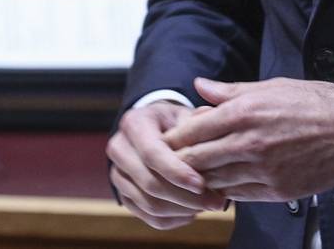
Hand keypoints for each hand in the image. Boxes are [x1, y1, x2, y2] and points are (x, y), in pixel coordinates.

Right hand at [107, 101, 224, 228]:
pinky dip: (173, 219)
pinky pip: (148, 217)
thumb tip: (211, 132)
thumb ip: (199, 122)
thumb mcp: (186, 115)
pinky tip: (193, 212)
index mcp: (134, 124)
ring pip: (149, 204)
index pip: (152, 154)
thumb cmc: (175, 122)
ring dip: (182, 210)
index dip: (176, 172)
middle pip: (150, 183)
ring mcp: (117, 174)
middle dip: (185, 197)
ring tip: (208, 206)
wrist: (156, 129)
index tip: (202, 185)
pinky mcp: (122, 194)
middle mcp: (119, 148)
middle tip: (216, 202)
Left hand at [166, 78, 333, 202]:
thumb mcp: (268, 87)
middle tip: (167, 164)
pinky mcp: (276, 190)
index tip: (165, 141)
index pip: (193, 130)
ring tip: (189, 178)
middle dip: (179, 163)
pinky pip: (238, 195)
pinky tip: (219, 187)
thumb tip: (199, 85)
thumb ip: (229, 91)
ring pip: (214, 181)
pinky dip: (225, 191)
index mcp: (243, 113)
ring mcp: (262, 170)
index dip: (174, 138)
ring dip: (199, 181)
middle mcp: (248, 143)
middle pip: (197, 159)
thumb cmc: (311, 103)